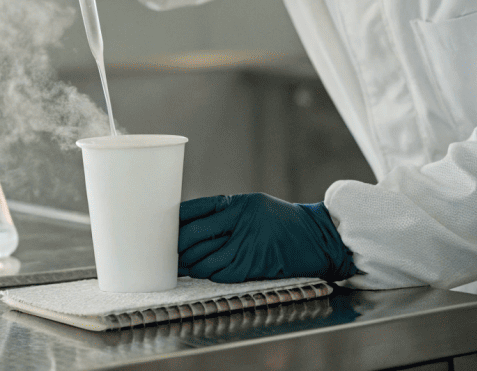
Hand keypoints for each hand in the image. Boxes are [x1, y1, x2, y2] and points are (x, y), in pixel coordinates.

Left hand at [178, 193, 358, 282]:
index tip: (160, 225)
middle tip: (166, 250)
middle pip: (194, 234)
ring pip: (202, 258)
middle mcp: (241, 221)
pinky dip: (206, 274)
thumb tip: (189, 228)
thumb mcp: (254, 206)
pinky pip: (218, 273)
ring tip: (180, 264)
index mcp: (239, 204)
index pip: (195, 208)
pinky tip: (201, 271)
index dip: (175, 219)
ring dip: (188, 264)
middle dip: (176, 245)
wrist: (315, 239)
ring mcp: (246, 245)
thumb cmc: (281, 222)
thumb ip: (225, 214)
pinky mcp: (251, 267)